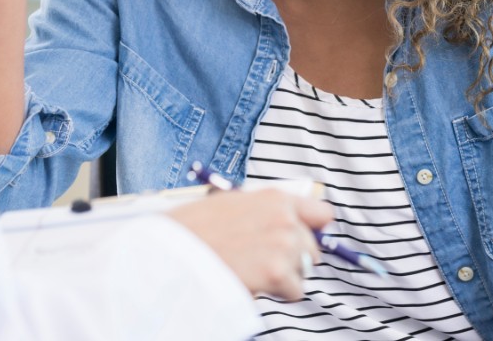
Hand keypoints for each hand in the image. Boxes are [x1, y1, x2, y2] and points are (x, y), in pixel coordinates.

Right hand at [169, 189, 332, 299]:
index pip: (322, 213)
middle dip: (296, 259)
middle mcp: (285, 218)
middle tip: (266, 264)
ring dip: (286, 277)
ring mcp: (283, 245)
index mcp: (275, 198)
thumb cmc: (191, 230)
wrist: (170, 252)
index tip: (305, 240)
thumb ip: (264, 212)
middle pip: (314, 248)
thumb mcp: (231, 204)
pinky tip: (252, 284)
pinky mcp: (277, 273)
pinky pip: (295, 291)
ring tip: (253, 272)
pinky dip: (277, 294)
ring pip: (305, 270)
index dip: (315, 230)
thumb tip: (287, 224)